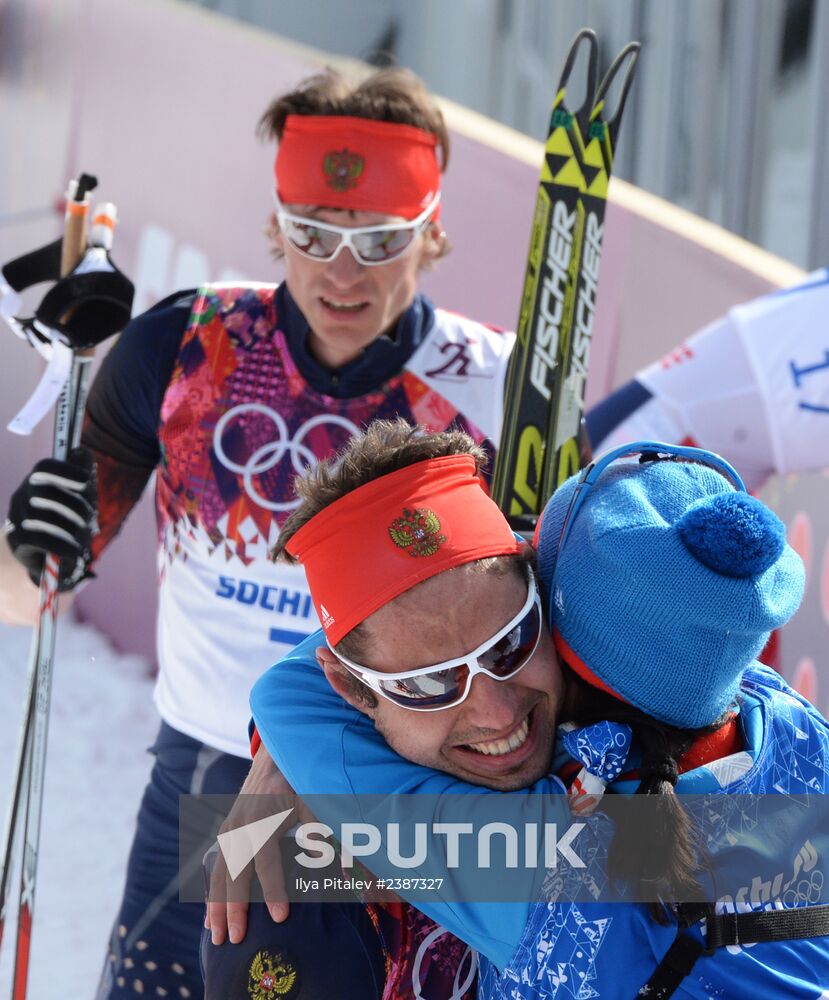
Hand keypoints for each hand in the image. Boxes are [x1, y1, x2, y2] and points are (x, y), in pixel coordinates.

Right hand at [5, 446, 96, 591]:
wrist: (41, 551)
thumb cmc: (65, 518)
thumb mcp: (79, 496)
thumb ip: (83, 473)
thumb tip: (84, 451)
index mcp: (38, 480)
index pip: (45, 466)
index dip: (66, 470)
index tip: (86, 480)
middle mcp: (23, 494)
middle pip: (46, 490)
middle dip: (75, 504)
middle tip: (91, 517)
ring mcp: (16, 516)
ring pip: (42, 516)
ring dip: (71, 527)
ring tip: (85, 538)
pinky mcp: (16, 539)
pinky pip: (36, 539)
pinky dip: (60, 545)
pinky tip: (74, 552)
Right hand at [205, 746, 310, 944]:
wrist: (275, 756)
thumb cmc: (298, 781)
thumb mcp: (312, 799)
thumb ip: (316, 829)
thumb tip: (326, 860)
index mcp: (263, 818)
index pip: (267, 861)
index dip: (273, 890)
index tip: (279, 917)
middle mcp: (241, 825)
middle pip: (235, 873)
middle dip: (235, 908)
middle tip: (238, 940)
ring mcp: (229, 829)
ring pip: (219, 873)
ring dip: (216, 907)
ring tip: (217, 938)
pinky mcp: (226, 832)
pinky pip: (215, 867)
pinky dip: (211, 894)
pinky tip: (210, 918)